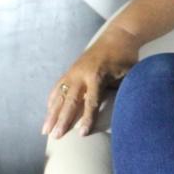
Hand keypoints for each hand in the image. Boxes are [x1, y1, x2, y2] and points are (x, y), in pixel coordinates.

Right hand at [42, 25, 140, 139]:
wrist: (117, 37)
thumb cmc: (125, 59)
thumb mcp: (128, 76)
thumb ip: (120, 91)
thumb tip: (118, 112)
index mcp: (97, 76)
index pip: (91, 102)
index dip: (87, 119)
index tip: (81, 135)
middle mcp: (81, 74)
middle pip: (70, 101)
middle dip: (62, 120)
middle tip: (55, 136)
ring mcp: (73, 72)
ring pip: (59, 95)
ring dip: (51, 114)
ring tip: (45, 130)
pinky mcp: (70, 70)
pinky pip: (58, 87)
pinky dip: (52, 100)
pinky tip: (48, 111)